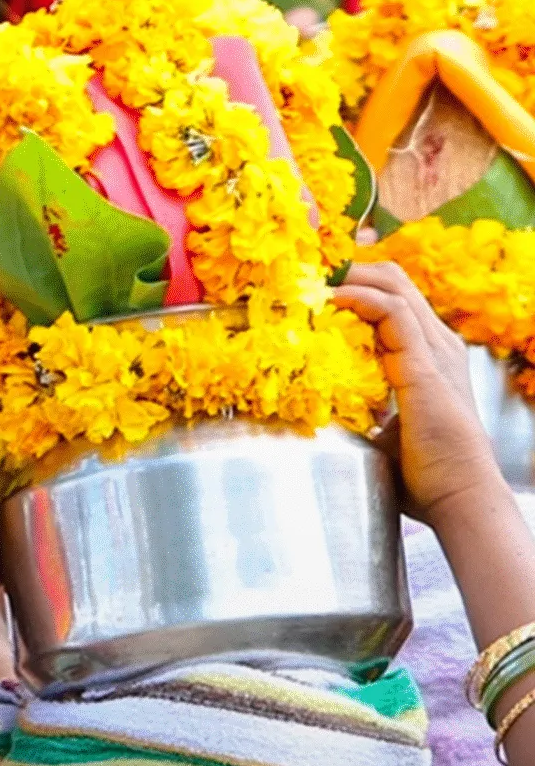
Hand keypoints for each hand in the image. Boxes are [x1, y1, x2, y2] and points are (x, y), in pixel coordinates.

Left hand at [333, 260, 502, 529]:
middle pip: (395, 283)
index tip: (316, 286)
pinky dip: (361, 299)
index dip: (358, 286)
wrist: (457, 495)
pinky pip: (393, 315)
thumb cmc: (424, 476)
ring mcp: (434, 351)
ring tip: (313, 276)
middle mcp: (436, 345)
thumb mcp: (385, 436)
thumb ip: (366, 420)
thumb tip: (332, 424)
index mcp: (429, 357)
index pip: (394, 302)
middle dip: (350, 271)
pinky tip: (333, 299)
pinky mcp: (424, 367)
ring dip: (351, 277)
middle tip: (307, 272)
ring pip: (394, 289)